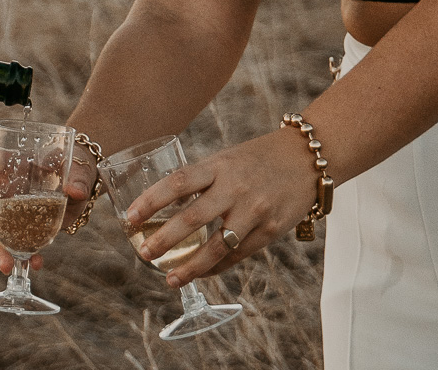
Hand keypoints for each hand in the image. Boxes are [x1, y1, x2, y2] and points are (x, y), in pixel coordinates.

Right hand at [0, 147, 95, 275]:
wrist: (79, 187)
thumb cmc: (72, 168)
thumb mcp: (78, 169)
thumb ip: (77, 177)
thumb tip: (75, 191)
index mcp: (8, 161)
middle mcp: (0, 186)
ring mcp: (5, 210)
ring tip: (6, 264)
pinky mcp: (17, 229)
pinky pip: (12, 245)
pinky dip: (22, 256)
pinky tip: (35, 262)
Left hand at [122, 128, 317, 286]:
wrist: (308, 159)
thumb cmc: (259, 158)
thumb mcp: (227, 160)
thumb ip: (202, 181)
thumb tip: (165, 206)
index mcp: (219, 166)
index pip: (178, 182)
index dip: (151, 200)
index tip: (130, 217)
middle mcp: (235, 189)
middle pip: (193, 219)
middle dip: (165, 240)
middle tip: (145, 254)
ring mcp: (255, 212)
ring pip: (216, 247)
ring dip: (190, 267)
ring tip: (170, 279)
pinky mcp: (271, 231)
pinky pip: (238, 256)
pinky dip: (216, 267)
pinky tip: (201, 273)